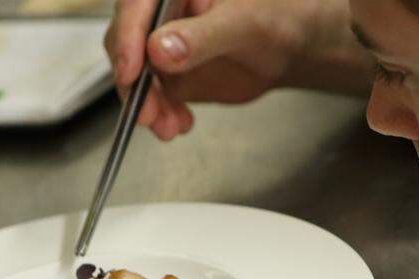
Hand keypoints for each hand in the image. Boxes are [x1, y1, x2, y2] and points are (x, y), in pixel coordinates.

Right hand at [104, 0, 368, 140]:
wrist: (292, 45)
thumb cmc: (277, 17)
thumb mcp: (245, 23)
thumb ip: (203, 36)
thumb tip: (160, 51)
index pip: (136, 5)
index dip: (127, 38)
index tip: (130, 72)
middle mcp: (161, 12)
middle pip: (127, 42)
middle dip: (134, 82)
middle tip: (146, 113)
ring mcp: (162, 43)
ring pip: (135, 74)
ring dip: (146, 105)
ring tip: (168, 127)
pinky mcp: (168, 73)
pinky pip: (152, 95)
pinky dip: (161, 114)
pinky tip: (178, 124)